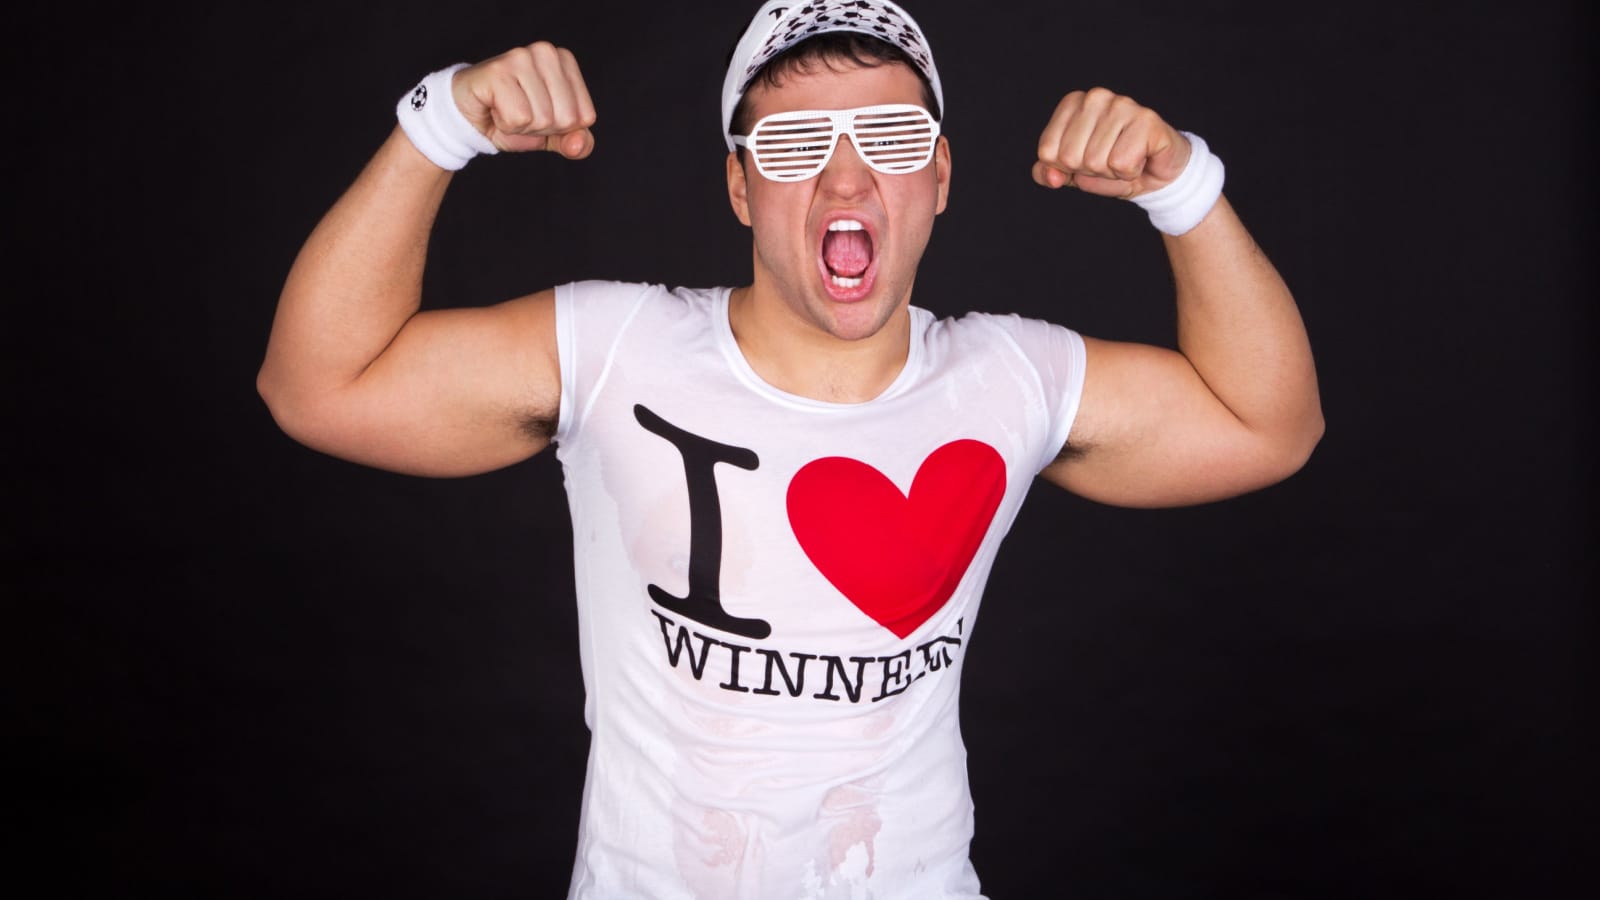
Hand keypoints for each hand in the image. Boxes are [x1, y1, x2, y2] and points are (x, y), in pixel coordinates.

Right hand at [454, 42, 596, 158]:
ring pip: (542, 118)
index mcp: (565, 61)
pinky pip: (519, 117)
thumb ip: (575, 143)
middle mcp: (546, 52)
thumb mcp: (551, 135)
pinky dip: (505, 124)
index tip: (537, 114)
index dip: (560, 128)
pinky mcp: (498, 70)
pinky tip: (494, 108)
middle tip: (519, 113)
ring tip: (505, 109)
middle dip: (540, 128)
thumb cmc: (511, 118)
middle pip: (565, 118)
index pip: (585, 117)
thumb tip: (579, 146)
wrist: (468, 117)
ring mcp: (521, 57)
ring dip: (521, 126)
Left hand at [1033, 88, 1188, 198]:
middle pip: (1070, 157)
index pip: (1047, 151)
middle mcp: (1095, 97)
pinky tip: (1140, 159)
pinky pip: (1121, 164)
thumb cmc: (1112, 166)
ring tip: (1125, 160)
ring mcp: (1122, 104)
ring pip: (1096, 162)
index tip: (1087, 160)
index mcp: (1072, 103)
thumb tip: (1051, 177)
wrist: (1156, 173)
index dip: (1067, 168)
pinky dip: (1129, 173)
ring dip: (1111, 173)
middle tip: (1109, 162)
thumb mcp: (1072, 173)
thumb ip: (1048, 174)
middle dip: (1089, 171)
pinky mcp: (1146, 120)